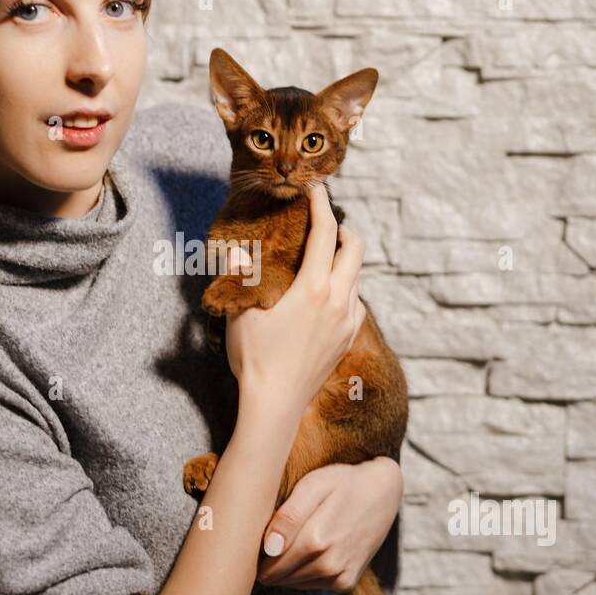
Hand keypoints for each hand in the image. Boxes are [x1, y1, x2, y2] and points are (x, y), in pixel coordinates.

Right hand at [225, 183, 365, 420]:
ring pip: (357, 275)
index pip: (325, 233)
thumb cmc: (254, 358)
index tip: (317, 190)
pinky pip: (356, 301)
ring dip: (343, 260)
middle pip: (355, 247)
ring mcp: (348, 320)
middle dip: (342, 229)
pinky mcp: (349, 338)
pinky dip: (345, 287)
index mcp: (313, 288)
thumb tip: (238, 251)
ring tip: (320, 259)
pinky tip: (326, 294)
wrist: (276, 404)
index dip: (322, 205)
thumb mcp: (240, 312)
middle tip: (323, 225)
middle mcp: (339, 300)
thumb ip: (241, 276)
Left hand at [256, 458, 402, 591]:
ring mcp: (340, 576)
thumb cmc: (343, 482)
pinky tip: (304, 550)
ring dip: (284, 568)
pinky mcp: (346, 582)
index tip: (251, 538)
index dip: (255, 553)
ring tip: (286, 541)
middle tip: (266, 538)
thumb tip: (269, 548)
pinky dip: (301, 572)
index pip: (268, 564)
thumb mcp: (313, 485)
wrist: (383, 491)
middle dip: (267, 562)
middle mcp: (329, 564)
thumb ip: (288, 516)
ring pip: (292, 583)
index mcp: (316, 540)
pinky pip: (310, 585)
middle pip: (278, 576)